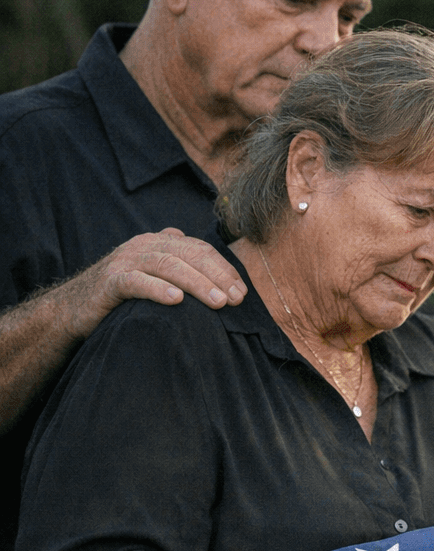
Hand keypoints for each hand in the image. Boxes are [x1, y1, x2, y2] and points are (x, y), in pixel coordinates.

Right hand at [65, 228, 246, 340]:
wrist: (74, 307)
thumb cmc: (125, 295)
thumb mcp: (155, 276)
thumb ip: (181, 267)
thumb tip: (217, 270)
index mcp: (160, 242)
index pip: (200, 250)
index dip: (224, 270)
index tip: (242, 292)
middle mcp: (144, 245)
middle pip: (189, 255)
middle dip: (217, 276)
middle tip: (236, 299)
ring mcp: (125, 261)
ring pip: (168, 265)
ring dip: (197, 283)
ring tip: (218, 302)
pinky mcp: (110, 281)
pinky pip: (136, 282)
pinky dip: (157, 289)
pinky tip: (176, 300)